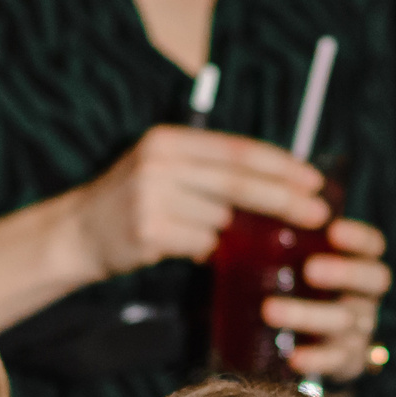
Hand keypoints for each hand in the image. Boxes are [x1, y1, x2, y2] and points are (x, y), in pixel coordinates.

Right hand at [63, 126, 327, 281]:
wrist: (77, 233)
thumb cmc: (134, 203)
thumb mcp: (165, 170)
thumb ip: (210, 173)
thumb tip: (277, 186)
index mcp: (168, 140)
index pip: (236, 149)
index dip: (280, 164)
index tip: (314, 180)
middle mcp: (159, 163)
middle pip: (237, 182)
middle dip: (283, 198)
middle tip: (318, 213)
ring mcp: (151, 198)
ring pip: (221, 219)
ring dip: (245, 233)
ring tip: (266, 241)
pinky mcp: (148, 233)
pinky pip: (201, 245)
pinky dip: (214, 251)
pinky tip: (215, 256)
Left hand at [276, 216, 391, 381]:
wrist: (314, 342)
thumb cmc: (298, 285)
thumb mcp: (294, 259)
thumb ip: (279, 237)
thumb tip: (231, 211)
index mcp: (359, 262)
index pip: (372, 245)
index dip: (359, 238)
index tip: (333, 230)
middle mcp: (366, 294)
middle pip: (373, 280)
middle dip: (344, 273)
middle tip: (310, 269)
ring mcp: (359, 328)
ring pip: (345, 321)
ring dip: (308, 315)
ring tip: (269, 310)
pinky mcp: (346, 360)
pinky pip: (336, 360)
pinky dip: (316, 358)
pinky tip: (293, 357)